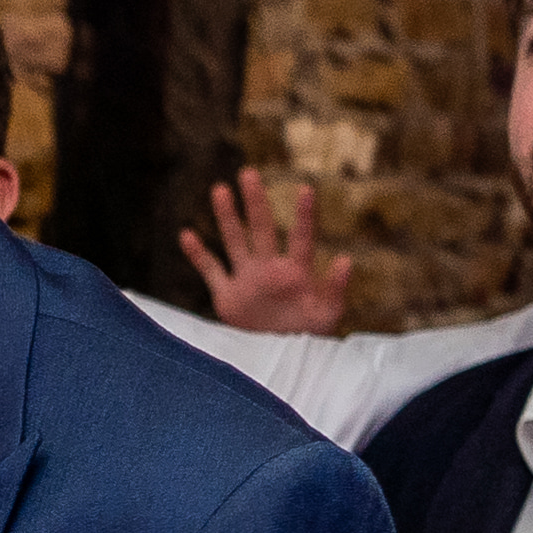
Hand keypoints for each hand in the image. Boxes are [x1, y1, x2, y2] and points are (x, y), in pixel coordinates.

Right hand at [179, 171, 350, 331]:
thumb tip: (346, 259)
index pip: (300, 239)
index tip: (306, 189)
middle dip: (255, 202)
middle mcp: (268, 269)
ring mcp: (246, 280)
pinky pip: (211, 270)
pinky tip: (187, 235)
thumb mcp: (328, 314)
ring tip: (220, 189)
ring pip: (234, 241)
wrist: (281, 360)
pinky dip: (198, 255)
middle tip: (248, 172)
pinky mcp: (227, 297)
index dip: (304, 215)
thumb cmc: (309, 336)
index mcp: (295, 273)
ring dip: (227, 217)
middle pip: (260, 229)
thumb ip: (336, 289)